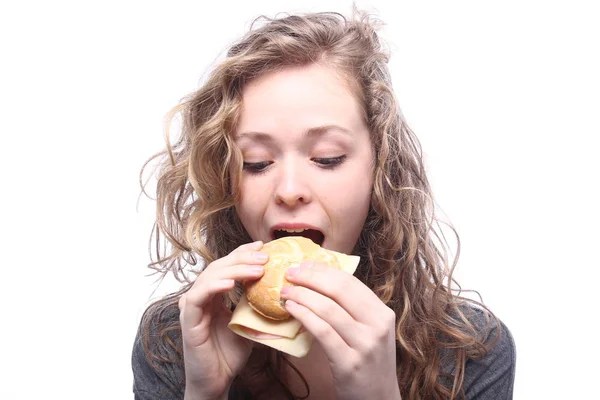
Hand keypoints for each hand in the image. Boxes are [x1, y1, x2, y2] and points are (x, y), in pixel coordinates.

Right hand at [178, 241, 266, 398]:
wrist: (216, 382)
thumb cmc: (230, 355)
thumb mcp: (250, 325)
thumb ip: (257, 307)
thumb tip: (284, 293)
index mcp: (214, 295)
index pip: (227, 266)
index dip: (243, 253)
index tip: (263, 247)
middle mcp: (201, 297)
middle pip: (219, 266)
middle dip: (242, 258)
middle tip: (264, 256)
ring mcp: (192, 307)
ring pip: (210, 277)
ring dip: (234, 269)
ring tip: (256, 268)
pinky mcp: (188, 320)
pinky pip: (197, 297)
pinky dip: (213, 286)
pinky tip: (230, 283)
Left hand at [281, 261, 400, 399]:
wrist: (378, 399)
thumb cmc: (367, 362)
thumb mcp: (370, 331)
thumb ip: (353, 309)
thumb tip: (320, 280)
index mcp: (382, 313)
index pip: (350, 281)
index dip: (323, 270)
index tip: (303, 265)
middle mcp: (377, 325)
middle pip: (339, 290)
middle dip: (310, 277)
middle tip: (289, 273)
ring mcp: (365, 344)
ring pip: (328, 308)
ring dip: (302, 295)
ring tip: (285, 291)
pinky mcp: (348, 362)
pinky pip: (322, 331)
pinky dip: (304, 315)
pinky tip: (291, 309)